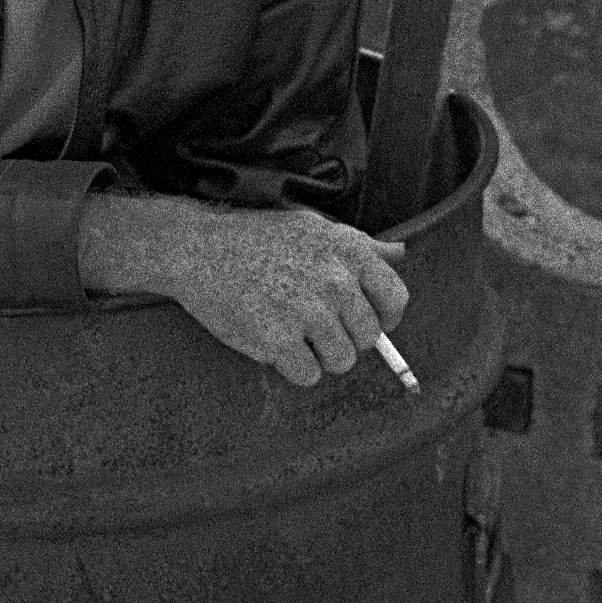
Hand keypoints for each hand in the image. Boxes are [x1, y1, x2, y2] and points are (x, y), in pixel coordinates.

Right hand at [77, 194, 409, 390]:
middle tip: (313, 325)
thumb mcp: (314, 227)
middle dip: (345, 338)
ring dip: (319, 356)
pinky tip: (273, 341)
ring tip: (291, 331)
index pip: (395, 298)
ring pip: (341, 361)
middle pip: (367, 338)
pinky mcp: (279, 340)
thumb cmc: (258, 237)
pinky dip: (292, 367)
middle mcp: (335, 281)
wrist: (199, 247)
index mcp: (348, 251)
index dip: (385, 318)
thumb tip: (402, 253)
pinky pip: (307, 375)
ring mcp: (307, 312)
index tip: (366, 322)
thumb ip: (361, 245)